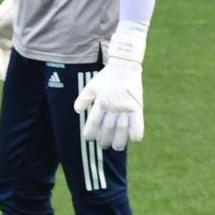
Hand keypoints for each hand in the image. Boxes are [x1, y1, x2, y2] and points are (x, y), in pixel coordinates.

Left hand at [76, 24, 145, 150]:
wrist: (124, 66)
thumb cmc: (106, 78)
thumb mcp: (91, 86)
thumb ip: (83, 99)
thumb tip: (77, 111)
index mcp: (100, 102)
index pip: (94, 122)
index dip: (90, 132)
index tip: (89, 139)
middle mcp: (113, 106)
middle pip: (108, 128)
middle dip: (104, 139)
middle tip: (102, 146)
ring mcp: (126, 106)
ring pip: (122, 128)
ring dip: (119, 139)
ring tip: (116, 147)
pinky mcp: (137, 106)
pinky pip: (138, 121)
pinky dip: (137, 131)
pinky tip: (134, 140)